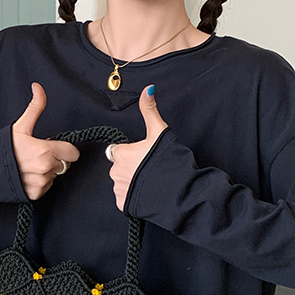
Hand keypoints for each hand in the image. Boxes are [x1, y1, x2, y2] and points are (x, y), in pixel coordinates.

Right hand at [11, 83, 79, 199]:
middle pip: (65, 164)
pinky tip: (27, 175)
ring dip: (48, 171)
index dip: (65, 148)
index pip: (73, 153)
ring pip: (56, 176)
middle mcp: (45, 169)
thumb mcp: (20, 126)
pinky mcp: (35, 195)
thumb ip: (35, 107)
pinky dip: (40, 182)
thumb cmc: (2, 148)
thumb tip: (38, 87)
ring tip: (30, 165)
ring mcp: (41, 184)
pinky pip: (47, 187)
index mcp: (45, 151)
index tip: (53, 145)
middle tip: (39, 154)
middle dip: (56, 158)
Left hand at [107, 85, 167, 209]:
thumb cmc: (169, 161)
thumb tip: (147, 89)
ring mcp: (118, 190)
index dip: (132, 152)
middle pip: (120, 166)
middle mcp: (114, 172)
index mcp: (120, 153)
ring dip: (132, 182)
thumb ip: (150, 111)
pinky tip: (148, 193)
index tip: (145, 155)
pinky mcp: (123, 205)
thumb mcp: (160, 132)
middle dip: (132, 167)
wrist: (180, 192)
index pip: (119, 150)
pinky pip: (125, 198)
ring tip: (151, 181)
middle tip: (150, 169)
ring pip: (122, 182)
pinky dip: (133, 196)